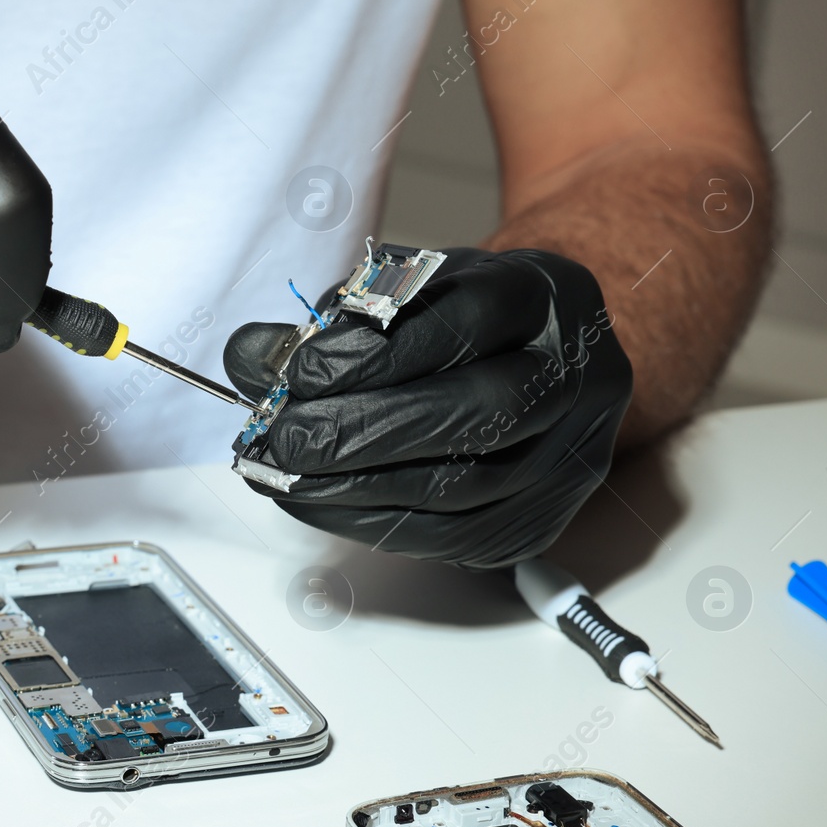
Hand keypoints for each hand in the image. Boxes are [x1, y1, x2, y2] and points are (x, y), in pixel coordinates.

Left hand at [223, 248, 632, 569]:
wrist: (539, 363)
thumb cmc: (460, 321)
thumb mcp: (405, 292)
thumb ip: (332, 321)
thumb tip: (250, 357)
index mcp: (543, 297)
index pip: (467, 322)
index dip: (377, 353)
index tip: (300, 371)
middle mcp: (575, 377)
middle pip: (479, 413)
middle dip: (364, 431)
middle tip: (284, 437)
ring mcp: (569, 456)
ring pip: (464, 486)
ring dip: (356, 486)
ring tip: (282, 475)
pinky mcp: (538, 520)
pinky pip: (450, 535)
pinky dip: (370, 521)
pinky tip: (317, 502)